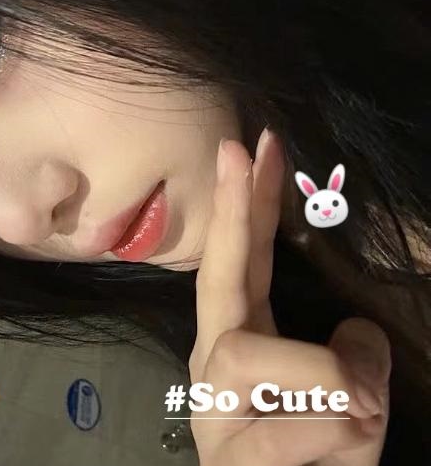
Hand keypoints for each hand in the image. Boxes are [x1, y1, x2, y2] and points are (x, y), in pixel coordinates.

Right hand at [189, 131, 390, 465]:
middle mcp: (215, 363)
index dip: (252, 203)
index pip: (246, 260)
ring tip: (366, 409)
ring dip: (329, 378)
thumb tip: (358, 334)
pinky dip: (342, 432)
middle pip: (217, 276)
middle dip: (233, 208)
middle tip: (240, 146)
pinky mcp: (227, 454)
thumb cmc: (316, 463)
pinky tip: (348, 446)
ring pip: (253, 354)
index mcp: (244, 340)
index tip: (254, 145)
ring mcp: (212, 406)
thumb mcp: (353, 402)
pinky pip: (296, 424)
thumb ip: (352, 356)